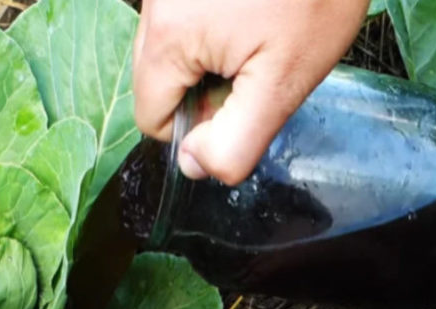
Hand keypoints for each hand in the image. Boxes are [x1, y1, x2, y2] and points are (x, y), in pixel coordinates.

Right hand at [132, 0, 368, 185]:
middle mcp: (154, 6)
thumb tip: (194, 165)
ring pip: (172, 53)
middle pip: (159, 83)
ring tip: (260, 35)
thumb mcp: (284, 81)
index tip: (242, 101)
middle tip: (258, 66)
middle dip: (205, 89)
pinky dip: (215, 30)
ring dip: (212, 59)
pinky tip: (253, 15)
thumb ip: (234, 140)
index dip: (198, 126)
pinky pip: (185, 22)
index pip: (151, 120)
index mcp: (166, 37)